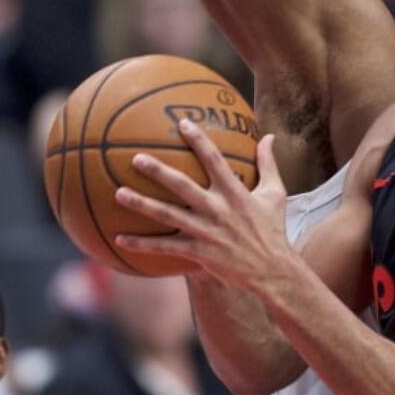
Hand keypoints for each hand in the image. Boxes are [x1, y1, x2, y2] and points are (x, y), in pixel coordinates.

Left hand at [115, 125, 290, 291]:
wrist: (272, 270)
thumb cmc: (273, 229)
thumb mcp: (276, 194)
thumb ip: (268, 164)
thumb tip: (268, 136)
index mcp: (235, 193)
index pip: (215, 160)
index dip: (199, 140)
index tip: (182, 124)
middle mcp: (217, 210)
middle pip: (183, 186)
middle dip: (159, 172)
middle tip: (136, 158)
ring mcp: (206, 232)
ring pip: (167, 215)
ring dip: (142, 205)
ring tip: (118, 194)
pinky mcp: (198, 252)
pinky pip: (165, 248)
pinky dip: (142, 244)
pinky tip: (119, 239)